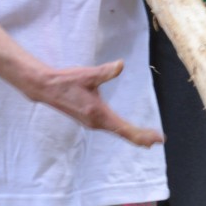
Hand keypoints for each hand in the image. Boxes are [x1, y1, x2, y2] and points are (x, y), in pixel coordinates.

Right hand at [25, 58, 162, 146]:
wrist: (46, 88)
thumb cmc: (67, 81)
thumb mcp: (87, 75)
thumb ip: (105, 72)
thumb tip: (120, 65)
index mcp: (99, 114)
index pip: (126, 129)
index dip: (143, 135)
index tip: (158, 139)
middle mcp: (97, 122)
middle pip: (124, 134)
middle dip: (142, 138)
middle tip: (159, 140)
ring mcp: (92, 123)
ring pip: (118, 132)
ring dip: (134, 136)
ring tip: (149, 139)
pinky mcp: (89, 120)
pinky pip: (112, 129)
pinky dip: (124, 131)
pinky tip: (128, 130)